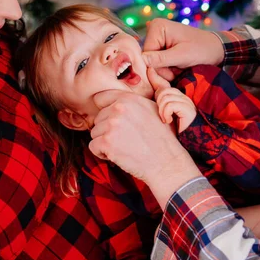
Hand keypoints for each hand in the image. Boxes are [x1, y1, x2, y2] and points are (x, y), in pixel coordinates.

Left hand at [89, 90, 200, 205]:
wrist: (166, 161)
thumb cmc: (162, 138)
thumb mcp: (152, 110)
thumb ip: (133, 103)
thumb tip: (116, 102)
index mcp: (129, 99)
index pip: (101, 98)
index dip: (105, 110)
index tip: (112, 121)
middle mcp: (118, 109)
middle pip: (98, 118)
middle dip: (107, 129)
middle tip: (125, 138)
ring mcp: (111, 125)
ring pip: (95, 132)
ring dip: (105, 141)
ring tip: (123, 147)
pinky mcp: (106, 142)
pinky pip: (93, 146)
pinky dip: (102, 153)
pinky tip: (118, 155)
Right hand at [142, 19, 224, 79]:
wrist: (216, 49)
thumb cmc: (202, 49)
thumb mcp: (182, 56)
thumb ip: (161, 59)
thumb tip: (142, 60)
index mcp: (157, 27)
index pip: (145, 54)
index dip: (156, 68)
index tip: (172, 73)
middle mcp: (154, 31)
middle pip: (148, 59)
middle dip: (163, 70)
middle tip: (178, 71)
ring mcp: (158, 39)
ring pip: (153, 64)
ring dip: (166, 71)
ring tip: (180, 68)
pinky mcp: (162, 48)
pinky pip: (159, 64)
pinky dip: (169, 69)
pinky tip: (179, 67)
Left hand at [148, 67, 195, 132]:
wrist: (185, 145)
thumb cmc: (172, 133)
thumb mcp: (161, 115)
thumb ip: (156, 103)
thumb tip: (145, 88)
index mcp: (177, 98)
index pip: (164, 84)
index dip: (155, 78)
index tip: (149, 72)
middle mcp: (183, 98)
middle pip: (163, 90)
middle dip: (158, 103)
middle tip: (162, 115)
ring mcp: (187, 103)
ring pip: (165, 97)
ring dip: (161, 110)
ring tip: (165, 120)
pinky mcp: (188, 110)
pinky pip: (170, 105)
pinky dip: (166, 114)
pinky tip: (168, 121)